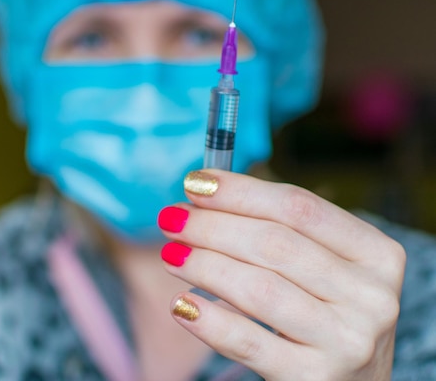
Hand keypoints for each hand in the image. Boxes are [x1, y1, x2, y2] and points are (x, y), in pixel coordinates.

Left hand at [158, 170, 405, 380]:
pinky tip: (181, 304)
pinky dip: (210, 320)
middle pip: (275, 244)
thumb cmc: (322, 310)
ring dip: (204, 265)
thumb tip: (203, 192)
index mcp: (376, 253)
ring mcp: (348, 341)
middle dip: (212, 226)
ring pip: (259, 289)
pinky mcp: (315, 378)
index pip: (298, 207)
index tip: (195, 182)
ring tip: (169, 253)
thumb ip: (278, 228)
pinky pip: (249, 342)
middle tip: (171, 218)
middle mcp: (372, 296)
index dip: (240, 191)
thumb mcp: (321, 267)